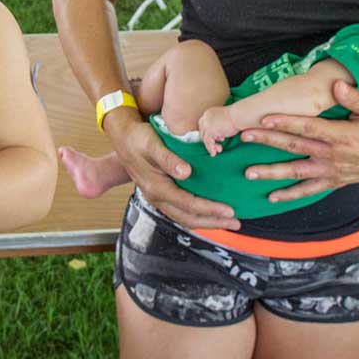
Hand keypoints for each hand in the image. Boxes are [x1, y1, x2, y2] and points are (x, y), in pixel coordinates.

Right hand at [105, 107, 239, 229]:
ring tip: (227, 221)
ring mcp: (157, 197)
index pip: (188, 204)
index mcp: (156, 187)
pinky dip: (197, 214)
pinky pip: (180, 210)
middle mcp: (156, 197)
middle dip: (213, 222)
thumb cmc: (138, 138)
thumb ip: (168, 159)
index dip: (210, 210)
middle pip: (188, 218)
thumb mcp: (151, 144)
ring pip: (184, 217)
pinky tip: (208, 211)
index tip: (230, 210)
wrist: (123, 136)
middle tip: (235, 222)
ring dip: (206, 221)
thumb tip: (186, 173)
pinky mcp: (161, 193)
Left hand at [198, 106, 239, 156]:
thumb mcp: (226, 121)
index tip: (217, 139)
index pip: (203, 125)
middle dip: (210, 141)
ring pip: (205, 138)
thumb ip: (220, 127)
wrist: (240, 115)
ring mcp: (207, 123)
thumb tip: (219, 137)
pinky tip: (214, 153)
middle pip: (203, 132)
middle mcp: (206, 117)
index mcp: (209, 113)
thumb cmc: (238, 118)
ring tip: (219, 150)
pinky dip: (211, 148)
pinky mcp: (210, 130)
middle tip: (219, 146)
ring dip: (212, 146)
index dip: (209, 133)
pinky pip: (208, 142)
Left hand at [237, 80, 358, 201]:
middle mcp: (333, 156)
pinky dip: (291, 195)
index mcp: (342, 136)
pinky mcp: (334, 181)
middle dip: (268, 141)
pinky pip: (309, 191)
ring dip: (272, 173)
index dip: (285, 122)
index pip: (308, 128)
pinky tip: (272, 197)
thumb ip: (357, 98)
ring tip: (249, 173)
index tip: (263, 118)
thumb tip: (338, 86)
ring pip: (297, 173)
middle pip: (295, 148)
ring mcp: (332, 171)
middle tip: (244, 137)